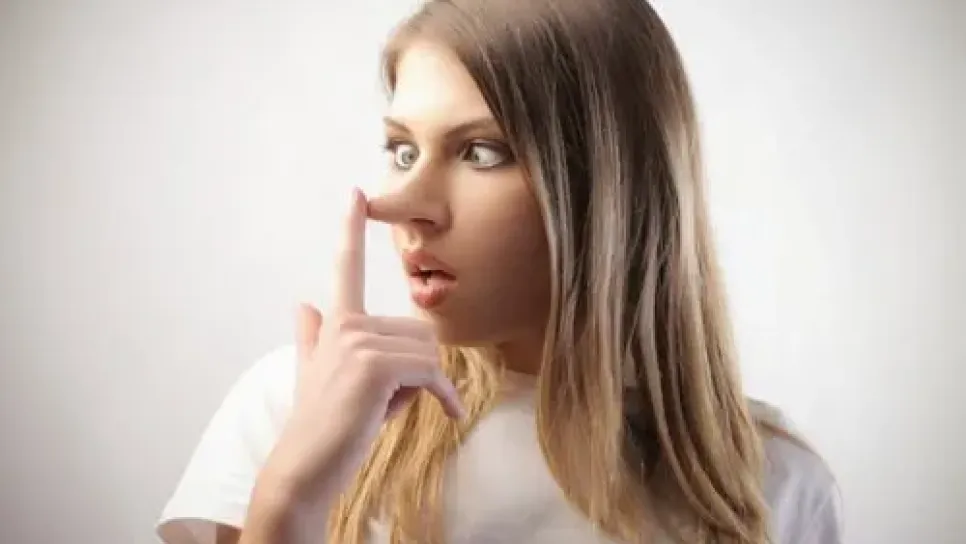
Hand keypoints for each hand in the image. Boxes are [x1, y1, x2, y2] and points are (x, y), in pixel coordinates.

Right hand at [246, 188, 464, 539]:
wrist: (308, 465)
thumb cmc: (324, 423)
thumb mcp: (317, 374)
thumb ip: (313, 337)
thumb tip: (302, 304)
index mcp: (336, 323)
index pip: (345, 268)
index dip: (349, 229)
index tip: (355, 192)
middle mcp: (345, 323)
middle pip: (419, 331)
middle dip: (419, 370)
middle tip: (389, 401)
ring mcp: (358, 341)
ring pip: (427, 351)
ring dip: (425, 385)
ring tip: (389, 408)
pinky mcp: (375, 365)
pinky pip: (431, 371)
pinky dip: (446, 396)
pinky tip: (449, 414)